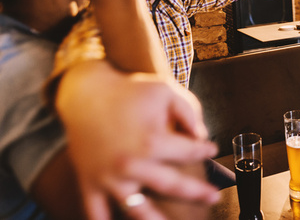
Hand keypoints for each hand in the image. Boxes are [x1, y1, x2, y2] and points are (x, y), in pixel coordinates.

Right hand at [57, 63, 218, 218]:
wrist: (85, 93)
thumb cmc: (128, 92)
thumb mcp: (164, 91)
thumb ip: (188, 112)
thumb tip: (202, 136)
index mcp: (152, 142)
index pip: (189, 152)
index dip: (204, 150)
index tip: (211, 150)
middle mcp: (132, 165)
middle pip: (173, 187)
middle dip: (198, 192)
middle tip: (214, 197)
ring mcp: (109, 178)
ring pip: (137, 211)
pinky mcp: (89, 184)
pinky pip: (95, 214)